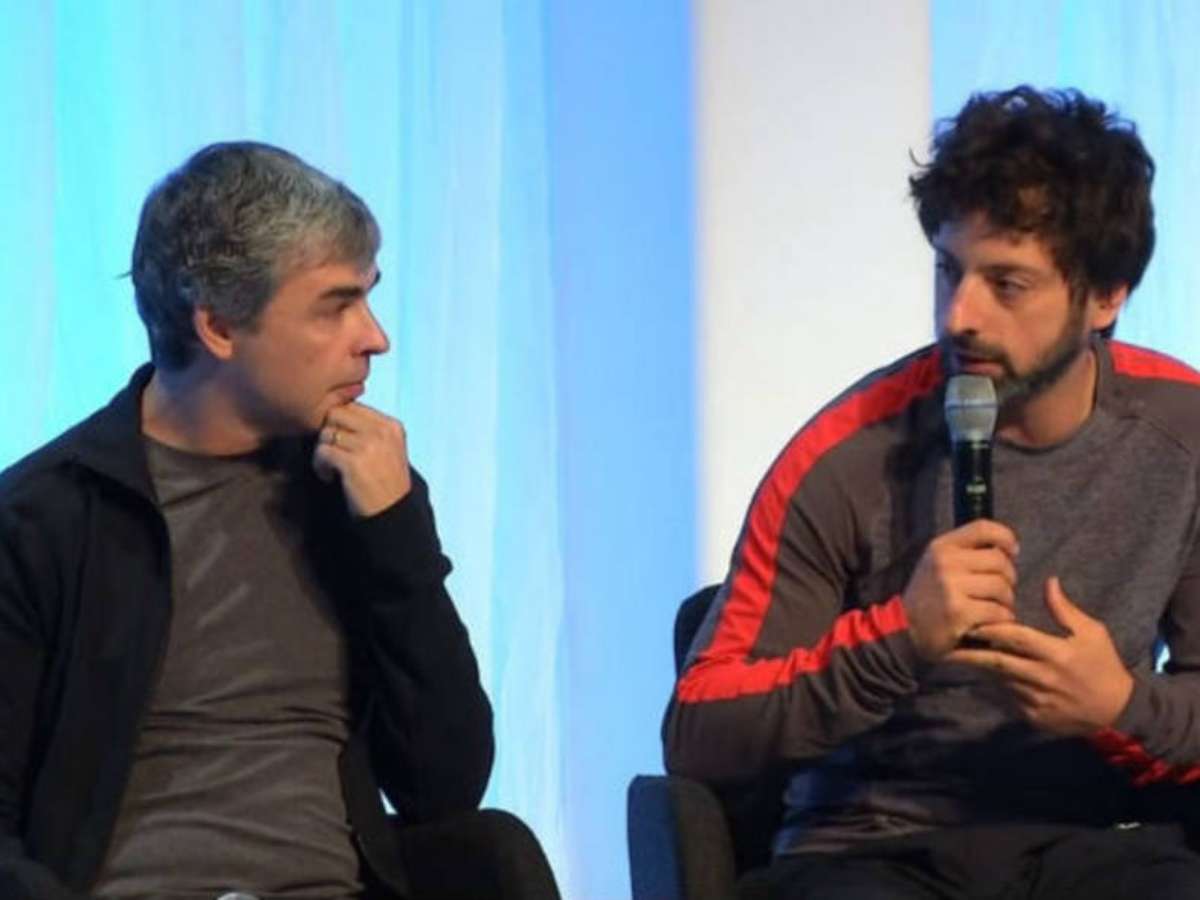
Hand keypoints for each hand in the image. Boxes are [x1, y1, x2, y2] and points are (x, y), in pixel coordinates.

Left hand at [312, 402, 412, 517]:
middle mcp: (382, 432)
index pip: (353, 406)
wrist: (393, 514)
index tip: (338, 441)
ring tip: (329, 467)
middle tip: (330, 451)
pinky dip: (320, 465)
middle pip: (336, 413)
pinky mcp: (354, 463)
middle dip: (327, 431)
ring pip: (326, 433)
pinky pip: (322, 451)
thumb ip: (370, 430)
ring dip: (322, 450)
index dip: (338, 421)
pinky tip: (329, 477)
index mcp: (391, 426)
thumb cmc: (386, 484)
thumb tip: (335, 412)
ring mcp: (369, 446)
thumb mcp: (389, 450)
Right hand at [903, 519, 1018, 660]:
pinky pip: (998, 611)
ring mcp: (951, 587)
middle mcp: (945, 563)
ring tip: (996, 608)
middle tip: (1001, 592)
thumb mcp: (936, 564)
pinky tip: (992, 622)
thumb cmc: (928, 596)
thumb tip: (1007, 548)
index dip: (1006, 537)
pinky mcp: (959, 612)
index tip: (1012, 552)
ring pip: (1002, 588)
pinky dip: (1002, 618)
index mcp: (941, 547)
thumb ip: (965, 552)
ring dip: (1006, 601)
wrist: (904, 629)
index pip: (983, 528)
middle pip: (999, 561)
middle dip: (1009, 578)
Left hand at [947, 576, 1133, 735]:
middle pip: (998, 661)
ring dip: (980, 668)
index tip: (971, 619)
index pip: (1016, 638)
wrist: (1117, 711)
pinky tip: (979, 677)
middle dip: (972, 651)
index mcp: (1057, 654)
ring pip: (999, 680)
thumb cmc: (1104, 665)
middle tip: (949, 639)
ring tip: (956, 654)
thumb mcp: (1092, 633)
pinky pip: (1007, 699)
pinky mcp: (1033, 717)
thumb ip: (1065, 610)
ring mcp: (1037, 700)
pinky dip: (994, 687)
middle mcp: (1043, 678)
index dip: (991, 628)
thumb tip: (1048, 581)